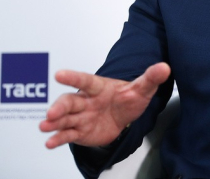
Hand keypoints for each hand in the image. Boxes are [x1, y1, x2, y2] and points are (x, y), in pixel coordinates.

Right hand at [39, 62, 170, 148]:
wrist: (125, 117)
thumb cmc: (128, 99)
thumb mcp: (142, 89)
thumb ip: (151, 78)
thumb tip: (164, 67)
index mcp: (99, 87)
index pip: (86, 81)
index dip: (73, 78)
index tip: (59, 74)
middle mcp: (86, 101)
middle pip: (70, 101)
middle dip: (59, 107)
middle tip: (51, 112)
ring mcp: (81, 117)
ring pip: (65, 119)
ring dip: (54, 123)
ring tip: (45, 126)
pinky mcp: (80, 132)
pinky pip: (68, 135)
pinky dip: (58, 138)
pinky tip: (50, 142)